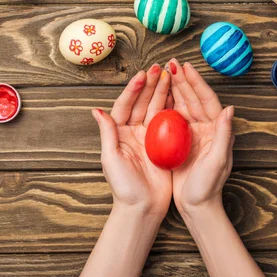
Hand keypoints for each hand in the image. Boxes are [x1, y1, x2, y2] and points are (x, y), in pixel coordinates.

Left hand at [92, 65, 173, 218]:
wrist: (143, 208)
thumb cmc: (124, 187)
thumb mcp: (111, 159)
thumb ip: (107, 134)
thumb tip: (96, 111)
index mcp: (119, 133)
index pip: (125, 105)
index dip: (133, 90)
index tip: (142, 75)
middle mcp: (134, 132)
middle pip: (142, 103)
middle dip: (150, 85)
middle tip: (160, 68)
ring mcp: (149, 138)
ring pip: (156, 109)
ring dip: (162, 92)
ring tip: (170, 75)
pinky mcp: (164, 145)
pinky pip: (169, 122)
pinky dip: (174, 108)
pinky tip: (180, 95)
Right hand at [167, 59, 234, 215]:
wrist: (196, 206)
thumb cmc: (208, 186)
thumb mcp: (218, 161)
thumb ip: (225, 135)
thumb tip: (229, 110)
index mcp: (217, 130)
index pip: (208, 100)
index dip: (197, 83)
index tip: (187, 68)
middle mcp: (206, 128)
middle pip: (194, 99)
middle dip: (183, 80)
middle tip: (171, 64)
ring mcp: (192, 134)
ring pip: (183, 105)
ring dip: (174, 89)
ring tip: (164, 73)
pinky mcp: (180, 142)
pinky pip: (172, 118)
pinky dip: (165, 104)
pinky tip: (157, 95)